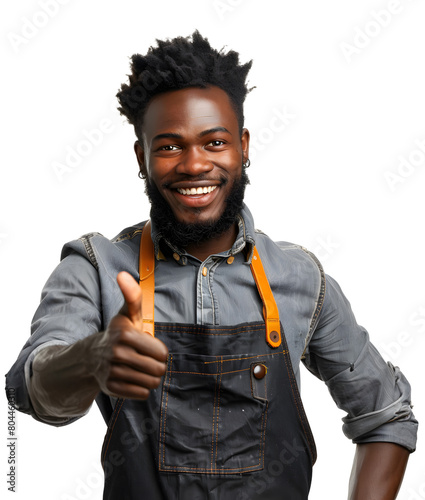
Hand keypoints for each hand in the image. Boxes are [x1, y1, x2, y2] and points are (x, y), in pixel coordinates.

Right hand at [88, 271, 167, 399]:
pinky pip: (142, 394)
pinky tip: (132, 378)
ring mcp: (113, 373)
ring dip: (150, 377)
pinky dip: (141, 388)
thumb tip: (122, 274)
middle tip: (145, 359)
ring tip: (139, 368)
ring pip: (151, 383)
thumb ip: (132, 296)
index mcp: (125, 335)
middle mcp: (117, 355)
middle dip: (156, 365)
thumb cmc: (117, 333)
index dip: (159, 351)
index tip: (149, 346)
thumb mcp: (127, 314)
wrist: (91, 357)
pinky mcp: (111, 389)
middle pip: (158, 369)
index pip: (161, 353)